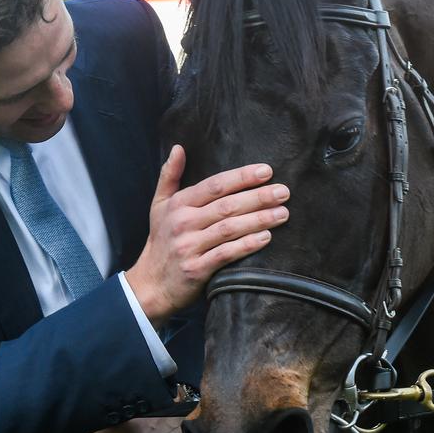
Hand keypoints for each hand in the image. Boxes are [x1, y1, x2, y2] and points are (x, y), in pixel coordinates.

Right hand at [127, 145, 288, 322]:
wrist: (150, 285)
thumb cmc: (161, 240)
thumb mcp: (159, 205)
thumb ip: (169, 175)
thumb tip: (179, 148)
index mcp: (179, 204)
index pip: (215, 185)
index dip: (242, 177)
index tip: (266, 171)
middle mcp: (183, 223)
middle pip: (227, 206)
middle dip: (258, 197)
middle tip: (283, 192)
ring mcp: (189, 247)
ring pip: (229, 229)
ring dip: (259, 220)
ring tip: (282, 213)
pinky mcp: (196, 270)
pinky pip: (226, 254)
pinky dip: (246, 245)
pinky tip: (266, 237)